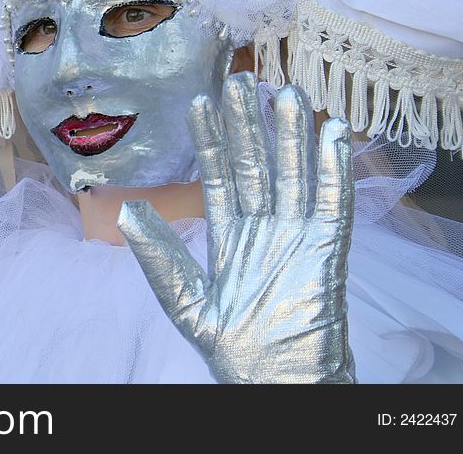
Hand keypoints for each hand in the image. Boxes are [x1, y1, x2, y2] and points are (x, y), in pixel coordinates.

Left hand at [117, 72, 354, 382]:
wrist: (274, 383)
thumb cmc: (230, 347)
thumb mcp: (184, 302)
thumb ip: (159, 257)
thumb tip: (128, 210)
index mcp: (228, 234)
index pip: (218, 176)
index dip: (210, 139)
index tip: (200, 101)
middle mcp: (262, 226)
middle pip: (255, 165)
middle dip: (248, 124)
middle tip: (242, 79)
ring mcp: (296, 235)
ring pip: (293, 175)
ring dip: (292, 135)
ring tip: (287, 92)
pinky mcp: (328, 252)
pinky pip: (333, 205)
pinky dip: (334, 171)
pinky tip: (332, 135)